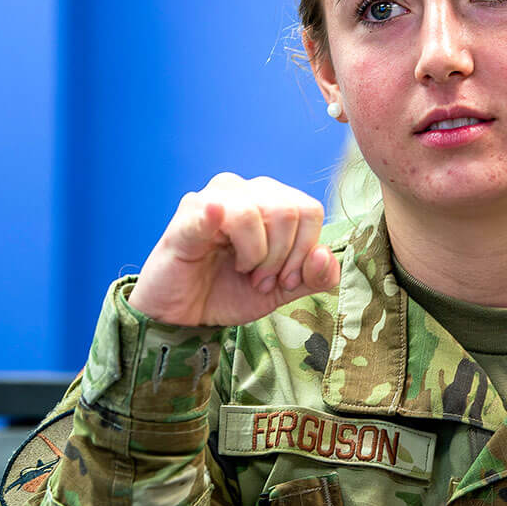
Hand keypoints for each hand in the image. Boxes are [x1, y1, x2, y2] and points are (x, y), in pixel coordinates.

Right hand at [127, 173, 339, 326]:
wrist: (182, 315)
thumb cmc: (228, 291)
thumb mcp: (283, 289)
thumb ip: (316, 276)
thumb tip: (324, 254)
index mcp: (270, 200)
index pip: (309, 210)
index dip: (305, 251)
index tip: (285, 279)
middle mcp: (244, 190)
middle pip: (292, 210)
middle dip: (283, 258)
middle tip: (260, 279)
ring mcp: (215, 197)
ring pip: (264, 212)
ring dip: (260, 257)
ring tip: (244, 272)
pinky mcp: (190, 214)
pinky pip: (225, 211)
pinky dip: (239, 240)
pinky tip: (224, 254)